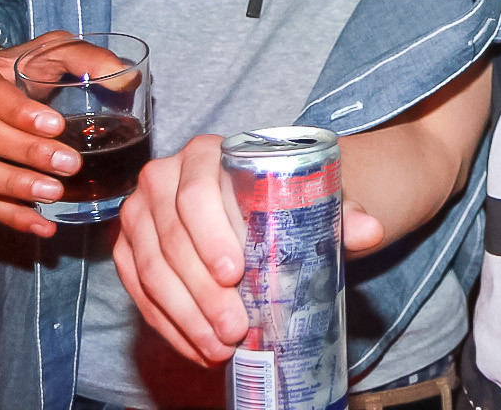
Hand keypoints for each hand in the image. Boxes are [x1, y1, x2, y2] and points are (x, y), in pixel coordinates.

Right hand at [0, 29, 96, 236]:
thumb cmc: (19, 68)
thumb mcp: (50, 51)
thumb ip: (87, 58)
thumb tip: (129, 78)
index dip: (17, 111)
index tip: (57, 126)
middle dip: (23, 152)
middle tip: (69, 164)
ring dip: (9, 187)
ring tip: (55, 193)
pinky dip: (4, 214)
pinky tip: (42, 223)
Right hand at [115, 135, 385, 366]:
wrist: (263, 196)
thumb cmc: (286, 193)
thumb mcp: (315, 196)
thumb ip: (341, 211)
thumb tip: (371, 231)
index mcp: (205, 154)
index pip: (196, 195)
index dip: (210, 236)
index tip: (236, 275)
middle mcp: (163, 178)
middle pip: (172, 241)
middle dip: (202, 292)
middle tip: (235, 328)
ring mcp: (141, 215)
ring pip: (151, 273)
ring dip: (185, 316)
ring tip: (221, 346)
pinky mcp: (129, 250)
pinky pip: (140, 293)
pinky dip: (169, 325)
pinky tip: (198, 347)